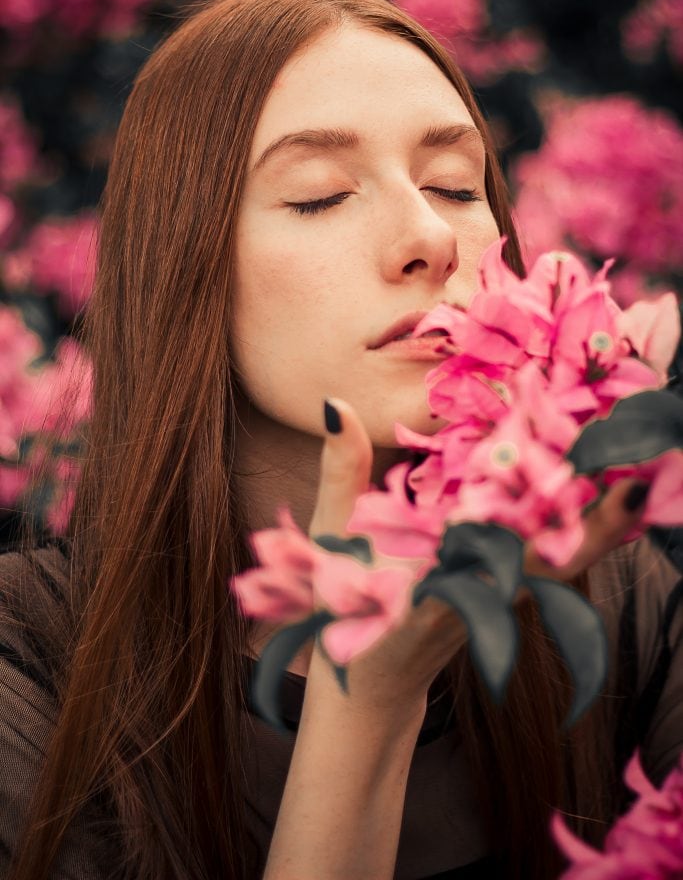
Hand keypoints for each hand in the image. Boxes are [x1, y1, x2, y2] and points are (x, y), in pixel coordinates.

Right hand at [306, 397, 647, 712]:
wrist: (369, 688)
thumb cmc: (341, 609)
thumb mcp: (332, 537)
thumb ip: (341, 471)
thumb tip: (340, 404)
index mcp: (436, 582)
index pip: (500, 547)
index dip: (544, 517)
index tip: (581, 480)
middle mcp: (478, 595)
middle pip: (552, 560)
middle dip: (598, 525)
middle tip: (639, 479)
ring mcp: (499, 601)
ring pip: (562, 565)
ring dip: (600, 528)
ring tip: (637, 481)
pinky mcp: (508, 599)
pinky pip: (553, 566)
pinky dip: (579, 535)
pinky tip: (602, 501)